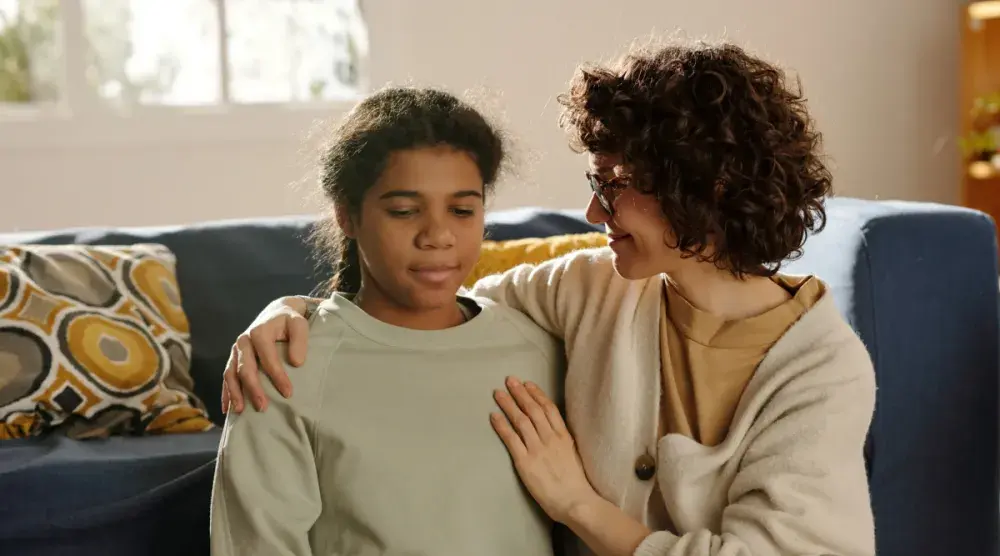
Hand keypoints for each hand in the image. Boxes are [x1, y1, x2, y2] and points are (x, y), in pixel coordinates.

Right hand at [222, 296, 312, 413]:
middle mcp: (244, 341)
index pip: (267, 358)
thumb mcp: (299, 324)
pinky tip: (228, 409)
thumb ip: (300, 340)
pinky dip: (226, 392)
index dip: (277, 376)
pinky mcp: (234, 358)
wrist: (277, 312)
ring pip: (231, 374)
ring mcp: (236, 350)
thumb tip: (296, 363)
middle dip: (253, 389)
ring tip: (241, 411)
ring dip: (235, 393)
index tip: (288, 393)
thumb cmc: (290, 321)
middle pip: (245, 368)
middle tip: (263, 407)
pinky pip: (226, 376)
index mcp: (259, 332)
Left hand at [490, 376, 598, 523]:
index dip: (536, 394)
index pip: (549, 408)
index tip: (527, 384)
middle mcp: (550, 438)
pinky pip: (511, 439)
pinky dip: (501, 425)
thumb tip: (554, 432)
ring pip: (520, 420)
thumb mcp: (573, 455)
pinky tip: (494, 416)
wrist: (575, 501)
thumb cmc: (576, 483)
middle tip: (509, 380)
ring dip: (508, 404)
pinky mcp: (525, 462)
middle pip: (533, 410)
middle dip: (520, 393)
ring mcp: (537, 449)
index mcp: (564, 436)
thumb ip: (563, 442)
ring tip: (498, 393)